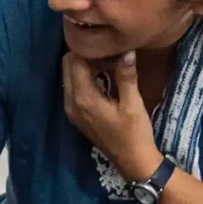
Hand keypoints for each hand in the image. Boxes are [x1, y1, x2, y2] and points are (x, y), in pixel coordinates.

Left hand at [61, 50, 159, 182]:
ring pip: (68, 76)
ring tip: (104, 60)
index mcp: (84, 98)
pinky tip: (100, 75)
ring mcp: (71, 110)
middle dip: (82, 54)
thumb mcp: (133, 103)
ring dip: (81, 65)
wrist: (132, 161)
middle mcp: (71, 102)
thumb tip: (126, 50)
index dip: (88, 48)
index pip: (75, 61)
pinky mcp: (75, 115)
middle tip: (104, 49)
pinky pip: (72, 87)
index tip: (104, 42)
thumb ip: (126, 76)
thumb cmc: (134, 133)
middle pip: (67, 66)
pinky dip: (81, 77)